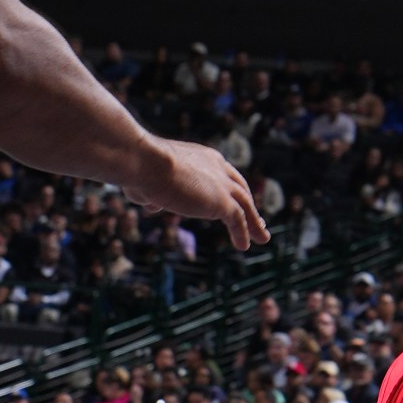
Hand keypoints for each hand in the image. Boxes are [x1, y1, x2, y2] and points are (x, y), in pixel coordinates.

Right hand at [133, 138, 265, 252]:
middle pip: (240, 187)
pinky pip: (238, 220)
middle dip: (249, 203)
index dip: (229, 187)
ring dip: (254, 222)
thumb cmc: (140, 168)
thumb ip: (154, 192)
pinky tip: (244, 245)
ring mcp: (221, 185)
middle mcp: (217, 167)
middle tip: (257, 217)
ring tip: (262, 237)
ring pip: (245, 205)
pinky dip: (243, 232)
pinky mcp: (221, 202)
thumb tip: (151, 205)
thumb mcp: (148, 181)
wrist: (147, 162)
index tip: (232, 197)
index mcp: (203, 158)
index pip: (223, 173)